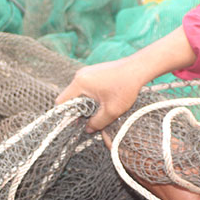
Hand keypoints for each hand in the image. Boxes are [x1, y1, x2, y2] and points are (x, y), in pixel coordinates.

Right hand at [54, 26, 198, 131]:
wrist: (138, 69)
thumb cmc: (125, 88)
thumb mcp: (111, 111)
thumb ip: (97, 123)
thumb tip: (87, 130)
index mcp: (80, 83)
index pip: (61, 102)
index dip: (65, 115)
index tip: (75, 123)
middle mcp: (80, 75)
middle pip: (70, 98)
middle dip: (78, 110)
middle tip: (89, 120)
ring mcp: (87, 72)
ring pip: (79, 93)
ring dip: (86, 104)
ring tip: (99, 111)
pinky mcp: (94, 72)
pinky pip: (86, 87)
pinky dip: (91, 96)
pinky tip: (103, 101)